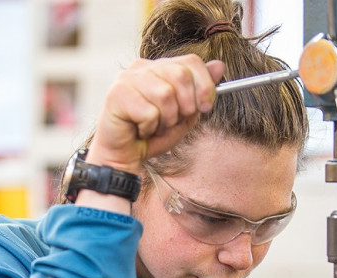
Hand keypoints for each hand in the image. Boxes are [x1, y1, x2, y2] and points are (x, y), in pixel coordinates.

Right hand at [86, 55, 225, 174]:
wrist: (126, 156)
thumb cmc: (153, 135)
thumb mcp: (185, 114)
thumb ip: (201, 91)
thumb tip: (219, 66)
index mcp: (159, 67)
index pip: (191, 61)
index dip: (204, 86)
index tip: (206, 107)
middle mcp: (141, 67)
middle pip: (180, 75)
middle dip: (185, 106)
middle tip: (173, 121)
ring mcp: (127, 79)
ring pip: (165, 95)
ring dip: (166, 120)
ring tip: (154, 127)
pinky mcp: (116, 95)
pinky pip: (149, 112)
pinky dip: (150, 128)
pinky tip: (140, 130)